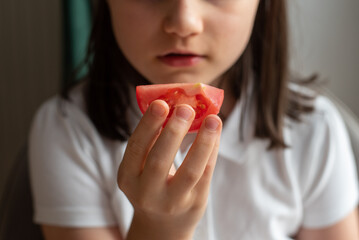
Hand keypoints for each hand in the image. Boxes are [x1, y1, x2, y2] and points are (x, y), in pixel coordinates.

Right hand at [117, 100, 221, 239]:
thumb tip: (173, 105)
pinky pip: (207, 173)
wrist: (162, 224)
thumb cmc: (151, 184)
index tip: (161, 103)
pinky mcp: (195, 202)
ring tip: (213, 118)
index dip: (148, 125)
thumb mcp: (140, 168)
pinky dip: (212, 150)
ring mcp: (173, 201)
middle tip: (185, 108)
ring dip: (203, 141)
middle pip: (160, 161)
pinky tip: (215, 131)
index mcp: (128, 178)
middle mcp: (147, 193)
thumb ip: (152, 142)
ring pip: (191, 170)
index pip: (136, 149)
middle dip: (174, 132)